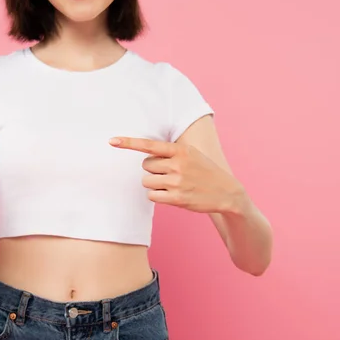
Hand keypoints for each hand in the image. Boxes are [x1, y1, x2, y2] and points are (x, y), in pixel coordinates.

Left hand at [109, 137, 244, 213]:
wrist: (227, 193)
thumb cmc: (204, 172)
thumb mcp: (191, 155)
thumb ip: (170, 152)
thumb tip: (145, 155)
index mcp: (181, 150)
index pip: (150, 145)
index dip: (129, 143)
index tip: (112, 141)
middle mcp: (178, 164)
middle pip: (145, 166)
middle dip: (152, 170)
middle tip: (168, 174)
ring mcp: (177, 182)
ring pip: (146, 181)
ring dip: (154, 184)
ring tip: (171, 185)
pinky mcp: (177, 198)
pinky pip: (152, 196)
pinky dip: (157, 196)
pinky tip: (171, 195)